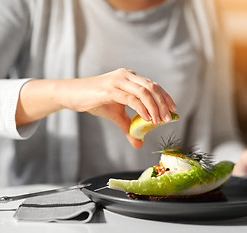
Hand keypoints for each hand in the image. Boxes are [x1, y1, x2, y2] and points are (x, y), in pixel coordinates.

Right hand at [17, 68, 176, 147]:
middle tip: (168, 119)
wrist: (73, 95)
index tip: (173, 110)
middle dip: (163, 103)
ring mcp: (118, 81)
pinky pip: (131, 98)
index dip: (165, 97)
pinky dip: (142, 109)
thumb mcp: (116, 115)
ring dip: (155, 107)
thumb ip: (130, 127)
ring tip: (159, 121)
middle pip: (152, 87)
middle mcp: (126, 76)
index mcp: (130, 78)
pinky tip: (147, 119)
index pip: (153, 85)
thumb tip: (139, 143)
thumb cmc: (95, 101)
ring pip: (144, 92)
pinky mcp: (110, 89)